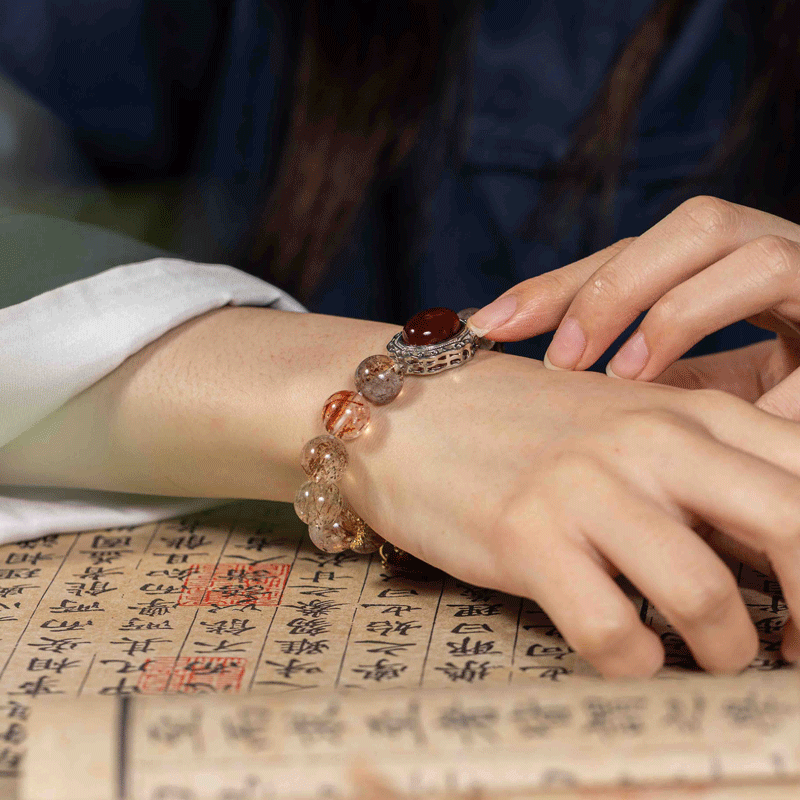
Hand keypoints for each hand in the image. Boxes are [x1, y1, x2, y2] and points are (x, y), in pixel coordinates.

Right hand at [5, 307, 799, 676]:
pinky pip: (614, 633)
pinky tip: (626, 651)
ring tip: (704, 657)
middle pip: (794, 527)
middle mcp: (648, 442)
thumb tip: (766, 552)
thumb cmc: (514, 423)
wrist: (405, 406)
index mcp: (684, 411)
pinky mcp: (524, 534)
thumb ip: (695, 471)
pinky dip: (633, 663)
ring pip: (708, 599)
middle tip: (791, 652)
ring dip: (722, 652)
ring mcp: (585, 487)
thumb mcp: (618, 423)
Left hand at [466, 196, 799, 416]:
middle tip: (558, 359)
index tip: (489, 322)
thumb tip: (544, 393)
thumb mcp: (696, 396)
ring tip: (622, 378)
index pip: (633, 254)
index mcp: (724, 272)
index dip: (560, 281)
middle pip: (693, 223)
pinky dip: (748, 358)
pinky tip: (703, 404)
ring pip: (748, 249)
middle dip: (613, 284)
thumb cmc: (768, 420)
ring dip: (673, 311)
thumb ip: (635, 382)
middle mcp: (779, 256)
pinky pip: (795, 298)